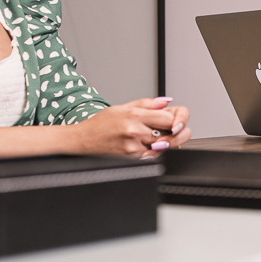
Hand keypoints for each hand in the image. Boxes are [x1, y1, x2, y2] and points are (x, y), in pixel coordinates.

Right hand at [72, 97, 191, 156]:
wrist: (83, 141)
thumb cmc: (100, 124)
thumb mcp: (123, 107)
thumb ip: (148, 104)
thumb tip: (167, 102)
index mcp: (134, 115)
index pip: (169, 118)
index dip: (177, 119)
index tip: (175, 121)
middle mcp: (135, 131)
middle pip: (170, 133)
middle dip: (175, 131)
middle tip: (172, 130)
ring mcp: (134, 146)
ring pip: (164, 146)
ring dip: (165, 142)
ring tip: (156, 136)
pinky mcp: (132, 158)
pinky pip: (153, 155)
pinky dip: (154, 150)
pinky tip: (146, 145)